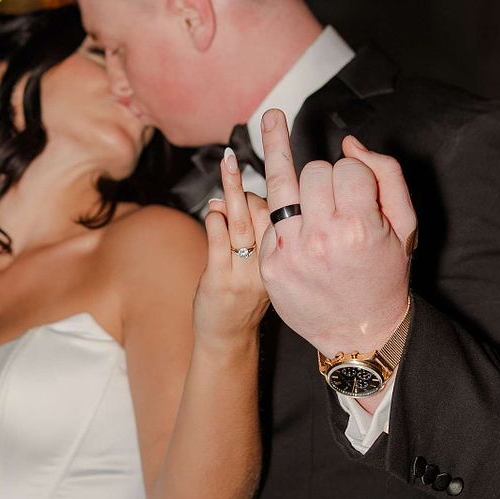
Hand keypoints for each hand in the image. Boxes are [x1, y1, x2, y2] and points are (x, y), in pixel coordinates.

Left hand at [193, 146, 271, 348]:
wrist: (228, 339)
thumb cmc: (242, 296)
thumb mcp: (258, 263)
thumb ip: (246, 231)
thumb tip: (225, 197)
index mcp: (284, 260)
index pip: (286, 217)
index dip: (278, 189)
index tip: (274, 160)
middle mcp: (269, 265)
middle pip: (265, 215)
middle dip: (248, 186)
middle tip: (233, 159)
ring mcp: (244, 273)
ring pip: (243, 223)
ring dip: (232, 190)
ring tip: (226, 164)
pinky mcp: (220, 280)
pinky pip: (219, 242)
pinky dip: (216, 220)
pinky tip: (213, 209)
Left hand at [257, 110, 416, 355]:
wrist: (360, 332)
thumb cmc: (385, 274)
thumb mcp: (404, 226)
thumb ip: (386, 176)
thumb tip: (350, 143)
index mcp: (359, 226)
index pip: (346, 168)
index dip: (354, 176)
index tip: (358, 193)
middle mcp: (321, 237)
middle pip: (313, 171)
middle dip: (326, 177)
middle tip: (334, 199)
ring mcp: (291, 252)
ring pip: (280, 184)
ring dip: (279, 153)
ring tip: (271, 117)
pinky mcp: (270, 266)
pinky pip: (269, 219)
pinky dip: (281, 213)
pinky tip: (288, 214)